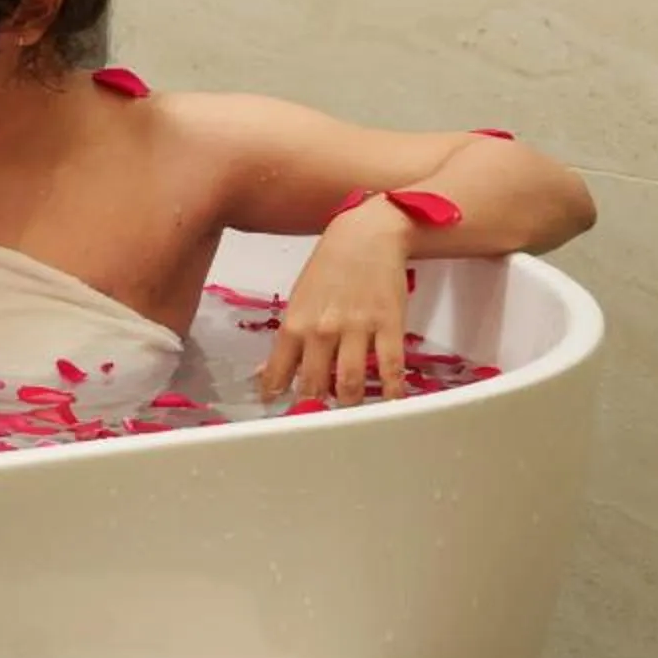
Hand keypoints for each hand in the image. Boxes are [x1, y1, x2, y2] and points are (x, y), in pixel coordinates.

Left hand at [259, 203, 412, 406]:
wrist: (366, 237)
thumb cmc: (328, 268)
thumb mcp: (298, 300)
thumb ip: (289, 340)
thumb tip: (267, 374)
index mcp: (295, 324)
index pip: (279, 370)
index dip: (276, 394)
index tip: (276, 410)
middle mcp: (323, 330)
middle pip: (316, 383)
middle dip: (314, 406)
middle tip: (316, 420)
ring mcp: (357, 329)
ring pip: (351, 382)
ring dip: (350, 404)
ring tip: (349, 414)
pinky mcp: (389, 326)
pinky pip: (390, 367)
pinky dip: (391, 391)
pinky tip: (390, 402)